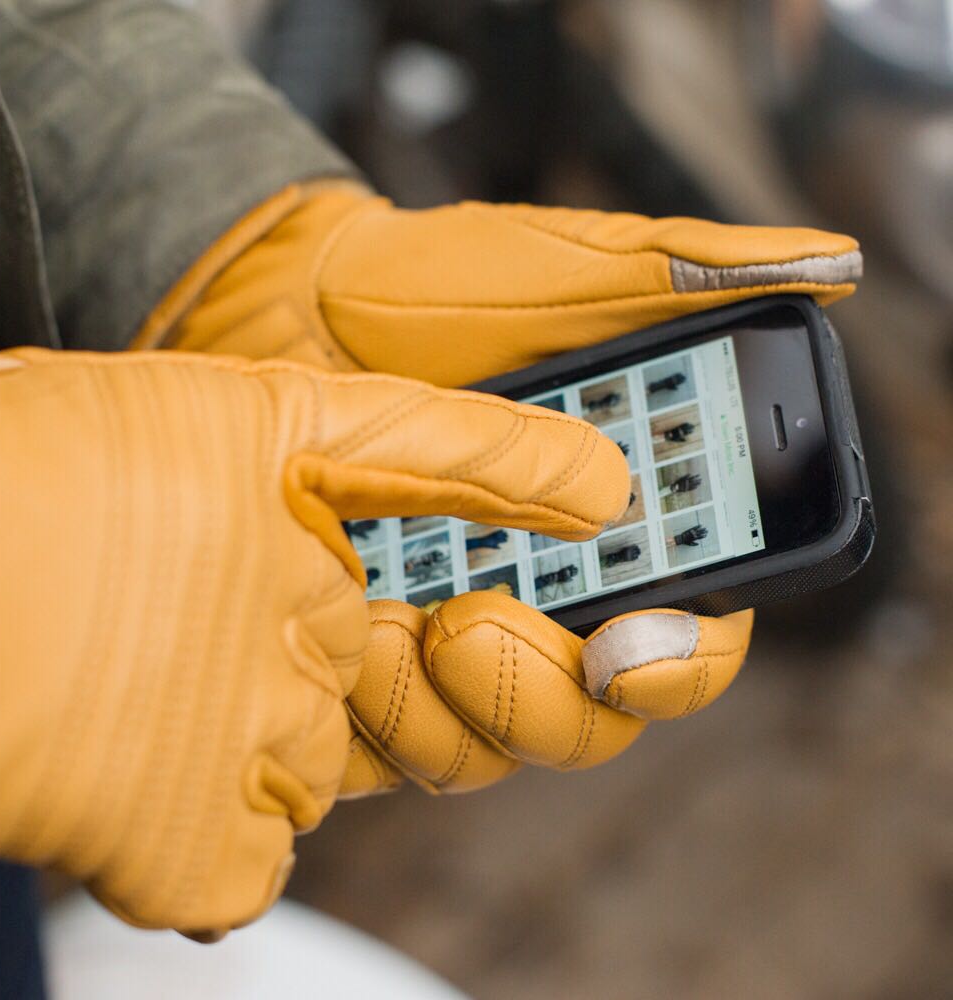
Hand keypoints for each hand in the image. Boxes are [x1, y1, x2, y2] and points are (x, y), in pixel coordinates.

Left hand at [141, 183, 857, 794]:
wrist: (292, 309)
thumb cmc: (431, 289)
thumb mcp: (560, 269)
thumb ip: (688, 276)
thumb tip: (825, 268)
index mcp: (618, 527)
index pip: (692, 631)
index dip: (683, 658)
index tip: (630, 637)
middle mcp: (550, 599)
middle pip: (594, 716)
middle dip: (545, 695)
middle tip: (468, 622)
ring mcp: (460, 636)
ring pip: (492, 746)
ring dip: (453, 706)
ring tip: (391, 621)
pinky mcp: (377, 659)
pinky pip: (395, 739)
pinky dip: (378, 712)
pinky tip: (345, 635)